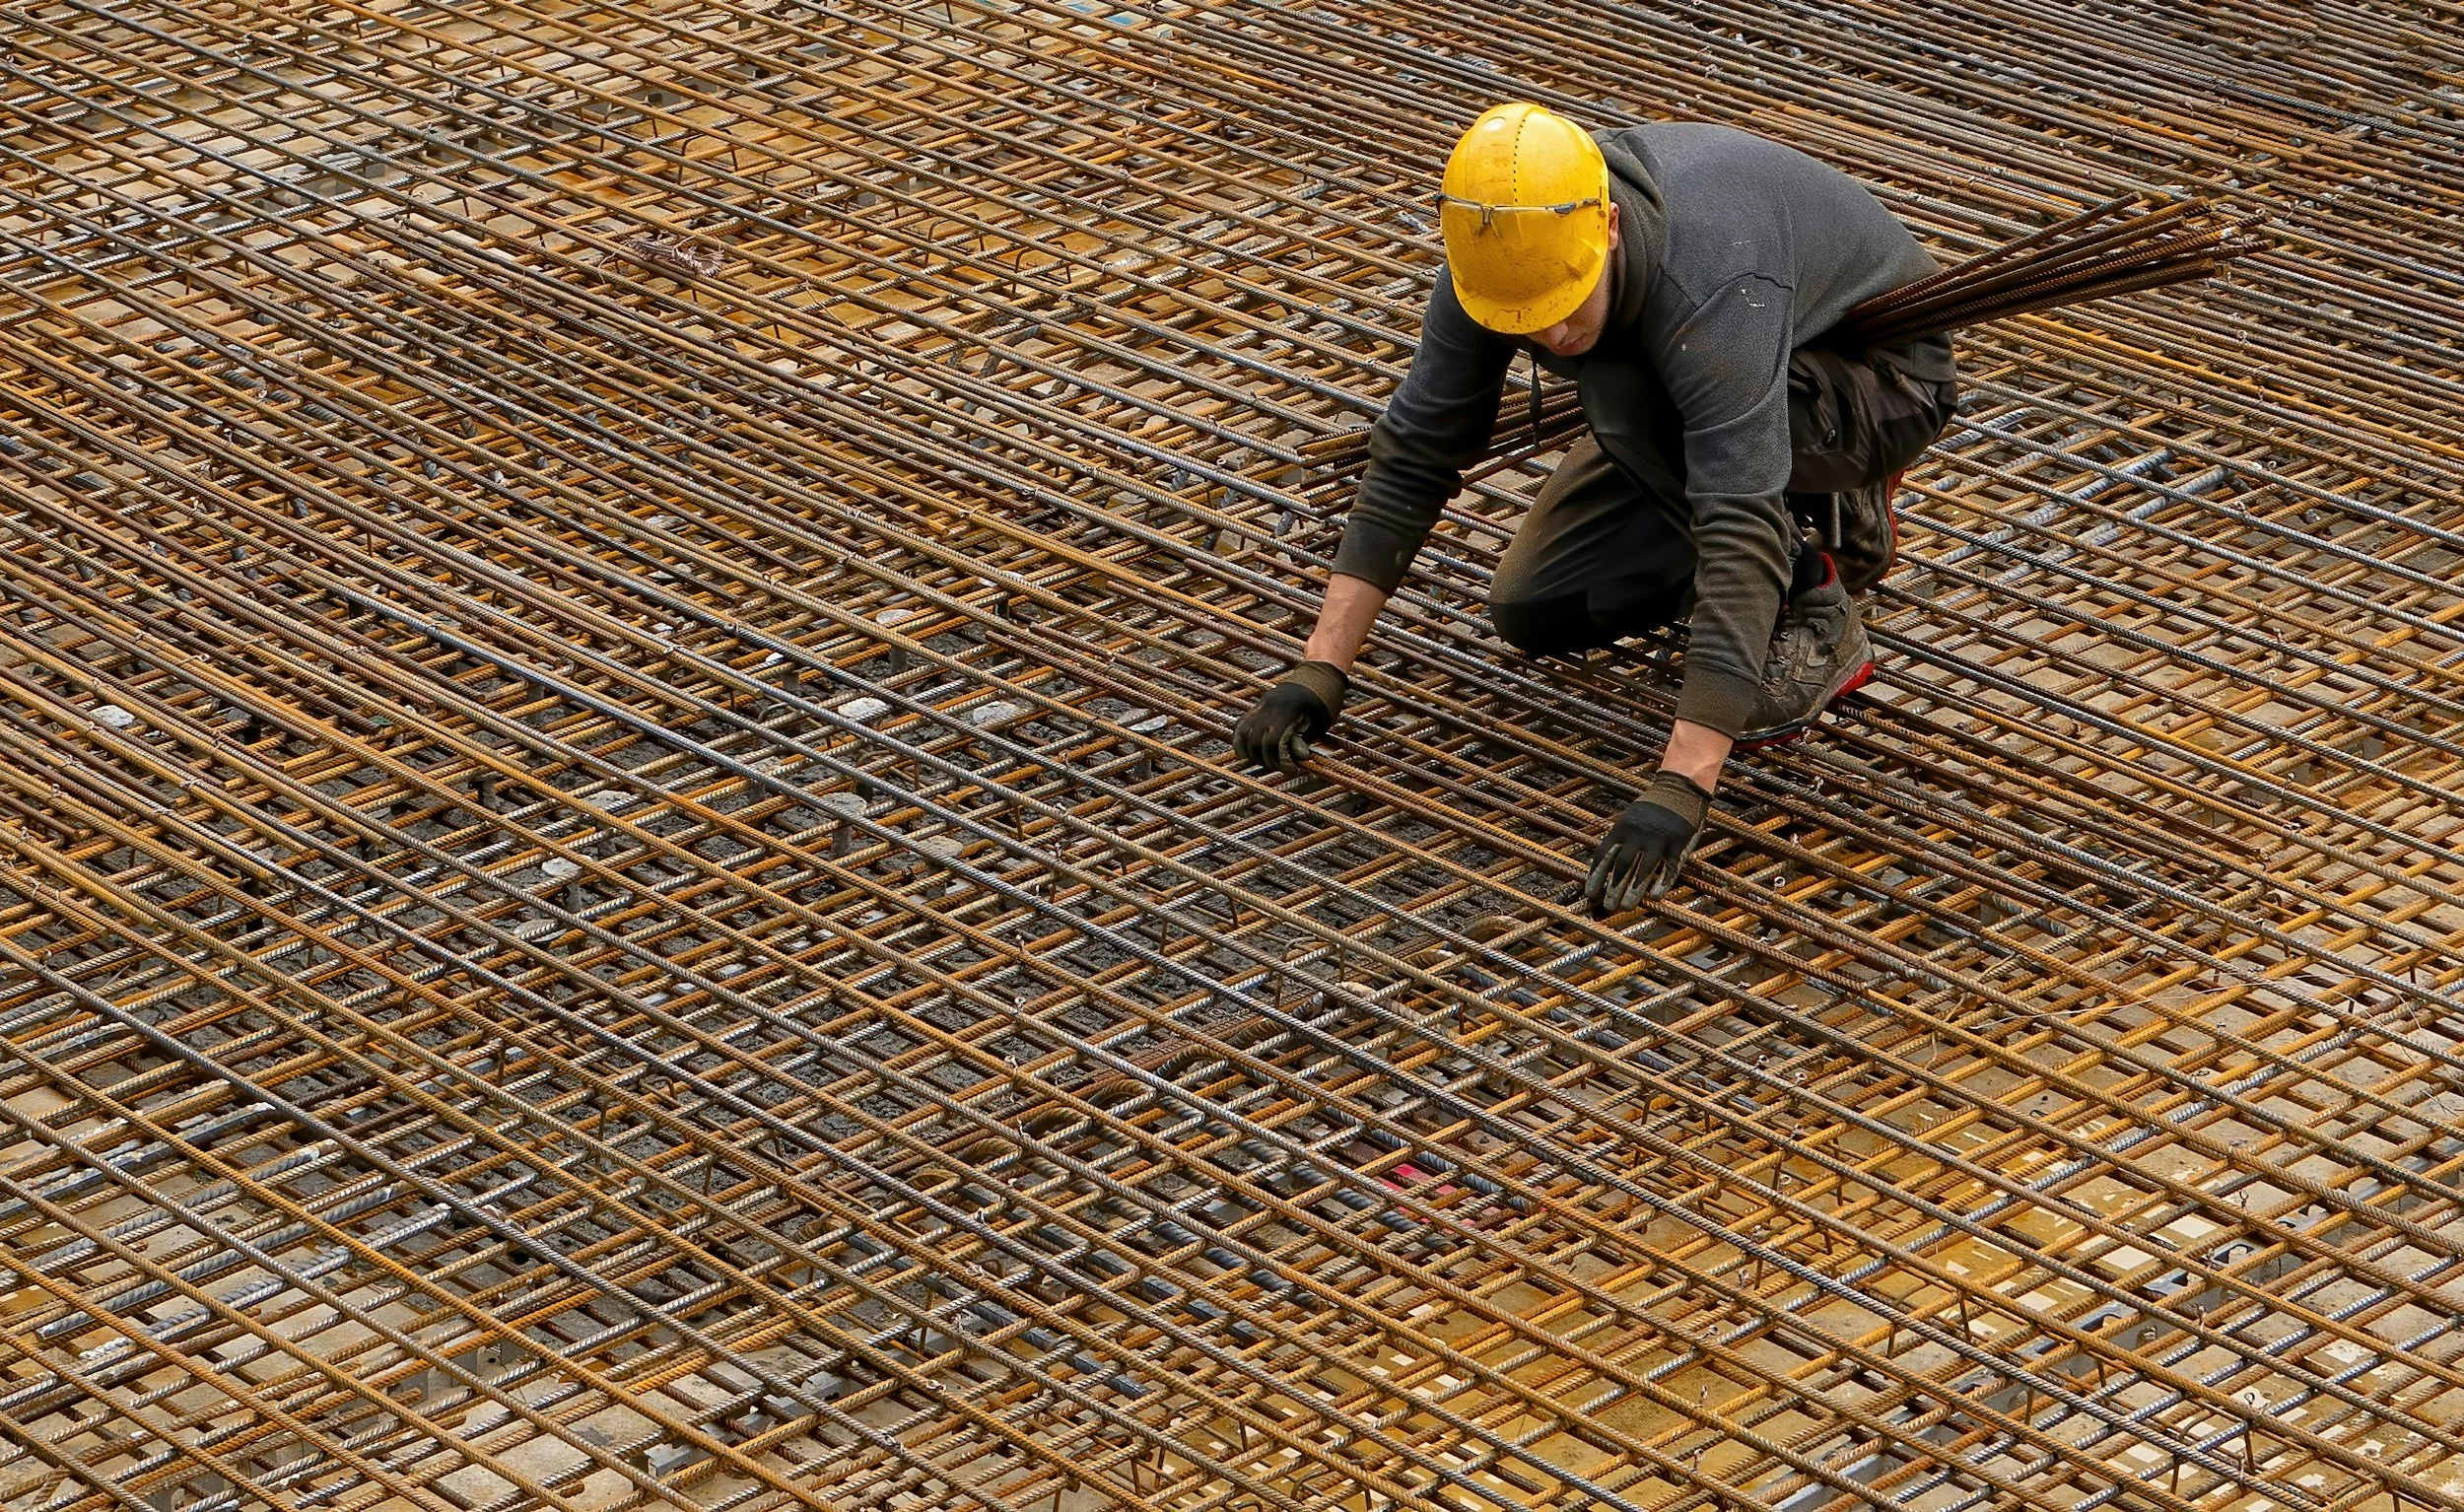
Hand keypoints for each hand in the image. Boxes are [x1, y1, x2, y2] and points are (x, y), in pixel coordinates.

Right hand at [1233, 662, 1347, 772]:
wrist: (1320, 673)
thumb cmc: (1325, 699)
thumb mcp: (1321, 721)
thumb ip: (1305, 739)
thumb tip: (1299, 758)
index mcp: (1287, 709)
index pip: (1272, 742)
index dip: (1278, 760)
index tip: (1290, 770)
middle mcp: (1270, 705)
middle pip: (1255, 741)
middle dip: (1265, 759)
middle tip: (1277, 767)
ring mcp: (1262, 703)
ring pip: (1244, 732)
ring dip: (1251, 752)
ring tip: (1263, 761)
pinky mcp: (1259, 704)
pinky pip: (1242, 723)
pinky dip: (1240, 739)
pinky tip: (1243, 753)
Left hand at [1581, 770, 1711, 913]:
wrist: (1679, 790)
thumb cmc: (1651, 808)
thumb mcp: (1628, 818)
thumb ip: (1618, 838)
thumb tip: (1603, 863)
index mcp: (1622, 829)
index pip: (1603, 856)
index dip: (1596, 876)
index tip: (1590, 893)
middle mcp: (1637, 836)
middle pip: (1622, 867)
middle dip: (1613, 888)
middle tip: (1608, 907)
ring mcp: (1658, 841)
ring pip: (1643, 871)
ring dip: (1633, 891)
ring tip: (1626, 907)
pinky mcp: (1678, 845)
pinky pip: (1668, 869)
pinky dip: (1661, 884)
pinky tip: (1654, 897)